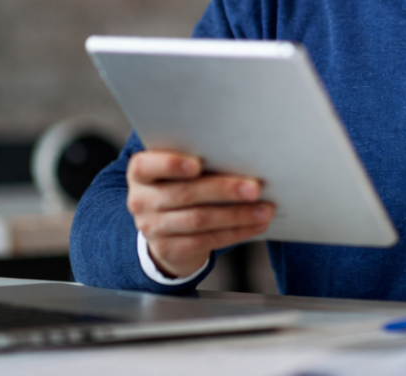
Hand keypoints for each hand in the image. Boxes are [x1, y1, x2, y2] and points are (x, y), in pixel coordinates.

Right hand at [126, 150, 274, 277]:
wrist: (165, 229)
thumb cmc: (180, 185)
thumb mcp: (177, 171)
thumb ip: (197, 160)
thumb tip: (242, 156)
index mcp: (140, 172)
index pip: (147, 166)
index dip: (171, 164)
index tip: (198, 164)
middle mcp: (140, 200)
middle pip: (185, 193)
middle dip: (224, 190)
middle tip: (255, 188)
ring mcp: (152, 227)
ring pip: (199, 220)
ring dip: (237, 215)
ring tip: (264, 209)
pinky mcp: (168, 249)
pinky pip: (206, 241)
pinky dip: (235, 232)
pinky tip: (255, 225)